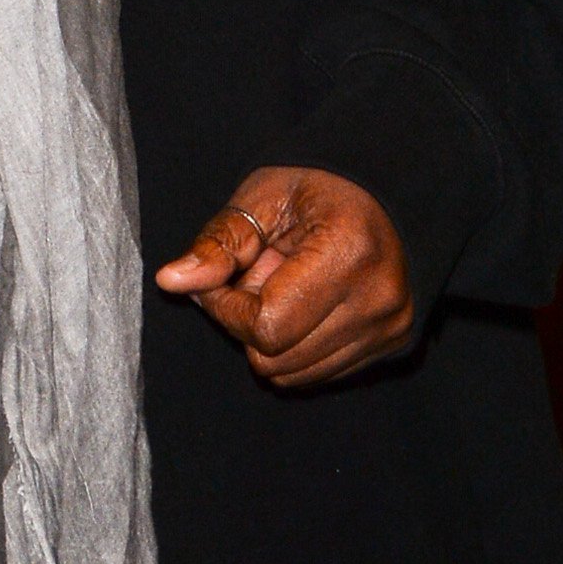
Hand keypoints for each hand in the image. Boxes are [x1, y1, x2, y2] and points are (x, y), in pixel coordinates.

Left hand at [154, 166, 414, 388]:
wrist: (382, 193)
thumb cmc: (315, 190)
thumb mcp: (260, 200)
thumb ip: (217, 244)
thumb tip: (170, 282)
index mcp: (348, 252)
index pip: (266, 325)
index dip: (226, 308)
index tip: (219, 277)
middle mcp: (379, 298)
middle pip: (277, 358)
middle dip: (247, 323)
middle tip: (255, 277)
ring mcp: (390, 327)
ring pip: (295, 374)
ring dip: (272, 338)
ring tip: (284, 288)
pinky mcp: (392, 344)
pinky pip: (318, 373)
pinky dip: (297, 346)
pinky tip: (305, 305)